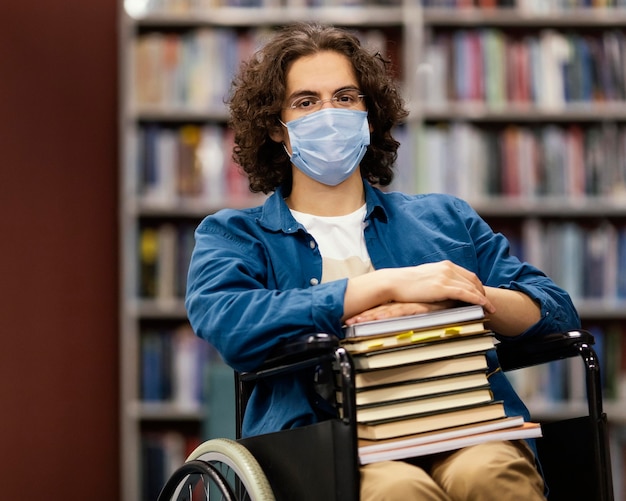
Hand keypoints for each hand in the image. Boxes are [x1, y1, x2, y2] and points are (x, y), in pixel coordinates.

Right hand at [343, 260, 495, 322]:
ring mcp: (446, 277)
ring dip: (483, 298)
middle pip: (473, 280)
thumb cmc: (405, 282)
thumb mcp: (424, 277)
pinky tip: (484, 306)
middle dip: (483, 292)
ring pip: (472, 287)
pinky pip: (466, 294)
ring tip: (490, 308)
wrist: (394, 282)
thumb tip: (441, 289)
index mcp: (443, 265)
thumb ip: (436, 280)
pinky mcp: (443, 287)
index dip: (477, 285)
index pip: (467, 275)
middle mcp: (447, 268)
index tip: (481, 294)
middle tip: (488, 304)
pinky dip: (478, 300)